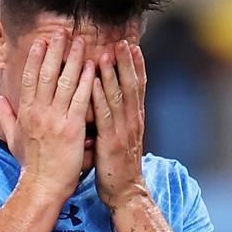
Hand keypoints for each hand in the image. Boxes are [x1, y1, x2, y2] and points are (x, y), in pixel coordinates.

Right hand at [0, 30, 94, 201]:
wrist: (42, 186)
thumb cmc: (30, 165)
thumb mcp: (13, 140)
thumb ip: (5, 118)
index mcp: (25, 112)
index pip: (29, 78)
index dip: (36, 58)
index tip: (42, 41)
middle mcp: (39, 112)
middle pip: (47, 74)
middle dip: (55, 50)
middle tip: (63, 31)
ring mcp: (55, 119)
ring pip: (65, 82)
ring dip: (73, 59)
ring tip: (80, 41)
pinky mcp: (72, 128)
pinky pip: (81, 99)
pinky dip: (87, 81)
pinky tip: (93, 67)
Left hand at [93, 40, 148, 208]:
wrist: (126, 191)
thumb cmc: (118, 165)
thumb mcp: (122, 138)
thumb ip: (118, 119)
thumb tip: (111, 101)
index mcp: (135, 119)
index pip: (138, 87)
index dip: (136, 65)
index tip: (132, 45)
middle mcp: (133, 121)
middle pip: (132, 85)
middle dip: (127, 62)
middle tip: (123, 40)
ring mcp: (123, 130)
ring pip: (119, 96)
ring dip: (113, 74)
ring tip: (108, 53)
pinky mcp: (111, 141)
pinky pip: (104, 114)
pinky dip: (98, 96)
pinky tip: (92, 81)